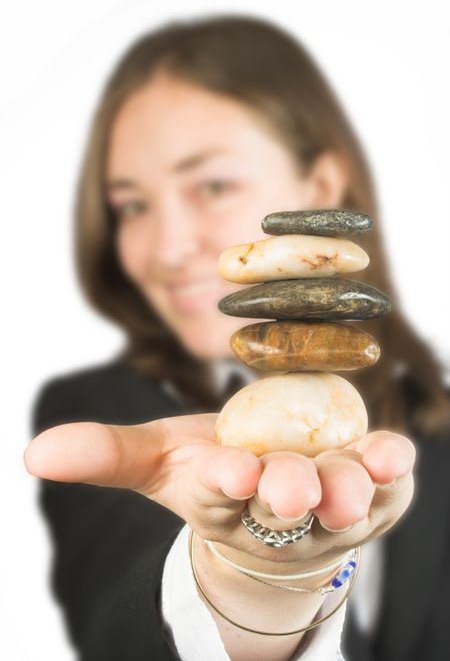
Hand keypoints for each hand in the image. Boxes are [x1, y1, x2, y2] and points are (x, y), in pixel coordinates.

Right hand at [24, 414, 414, 569]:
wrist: (276, 507)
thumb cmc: (214, 474)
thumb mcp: (159, 459)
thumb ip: (104, 454)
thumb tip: (33, 454)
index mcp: (224, 500)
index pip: (221, 496)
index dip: (224, 483)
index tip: (226, 471)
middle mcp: (281, 512)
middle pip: (285, 505)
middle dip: (287, 493)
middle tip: (290, 488)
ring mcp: (332, 507)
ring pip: (343, 503)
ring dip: (349, 490)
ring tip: (351, 480)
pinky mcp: (374, 494)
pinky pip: (389, 486)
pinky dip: (393, 471)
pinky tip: (393, 452)